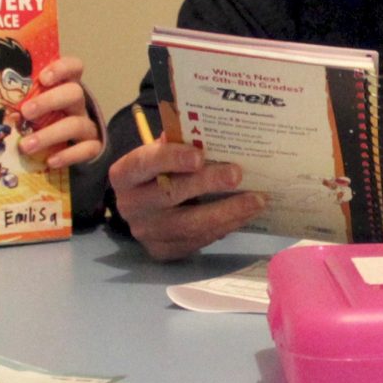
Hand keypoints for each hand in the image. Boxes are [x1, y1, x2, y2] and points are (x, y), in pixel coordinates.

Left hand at [17, 55, 102, 167]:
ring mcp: (87, 126)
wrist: (72, 149)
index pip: (74, 68)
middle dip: (49, 101)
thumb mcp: (34, 105)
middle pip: (74, 93)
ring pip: (76, 124)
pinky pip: (87, 150)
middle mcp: (78, 105)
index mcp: (66, 87)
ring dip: (50, 134)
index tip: (43, 78)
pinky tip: (50, 162)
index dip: (62, 68)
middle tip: (25, 112)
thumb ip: (20, 97)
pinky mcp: (93, 147)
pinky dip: (68, 155)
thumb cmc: (44, 122)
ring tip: (26, 146)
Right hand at [110, 137, 263, 260]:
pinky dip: (225, 227)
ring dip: (227, 212)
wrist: (146, 208)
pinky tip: (245, 215)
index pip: (145, 163)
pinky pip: (198, 241)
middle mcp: (130, 206)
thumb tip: (210, 132)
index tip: (199, 156)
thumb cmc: (159, 172)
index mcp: (125, 174)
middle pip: (169, 195)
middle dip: (206, 184)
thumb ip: (178, 143)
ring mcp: (146, 232)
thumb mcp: (162, 153)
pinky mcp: (164, 251)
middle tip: (237, 174)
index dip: (171, 159)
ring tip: (256, 200)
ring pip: (188, 225)